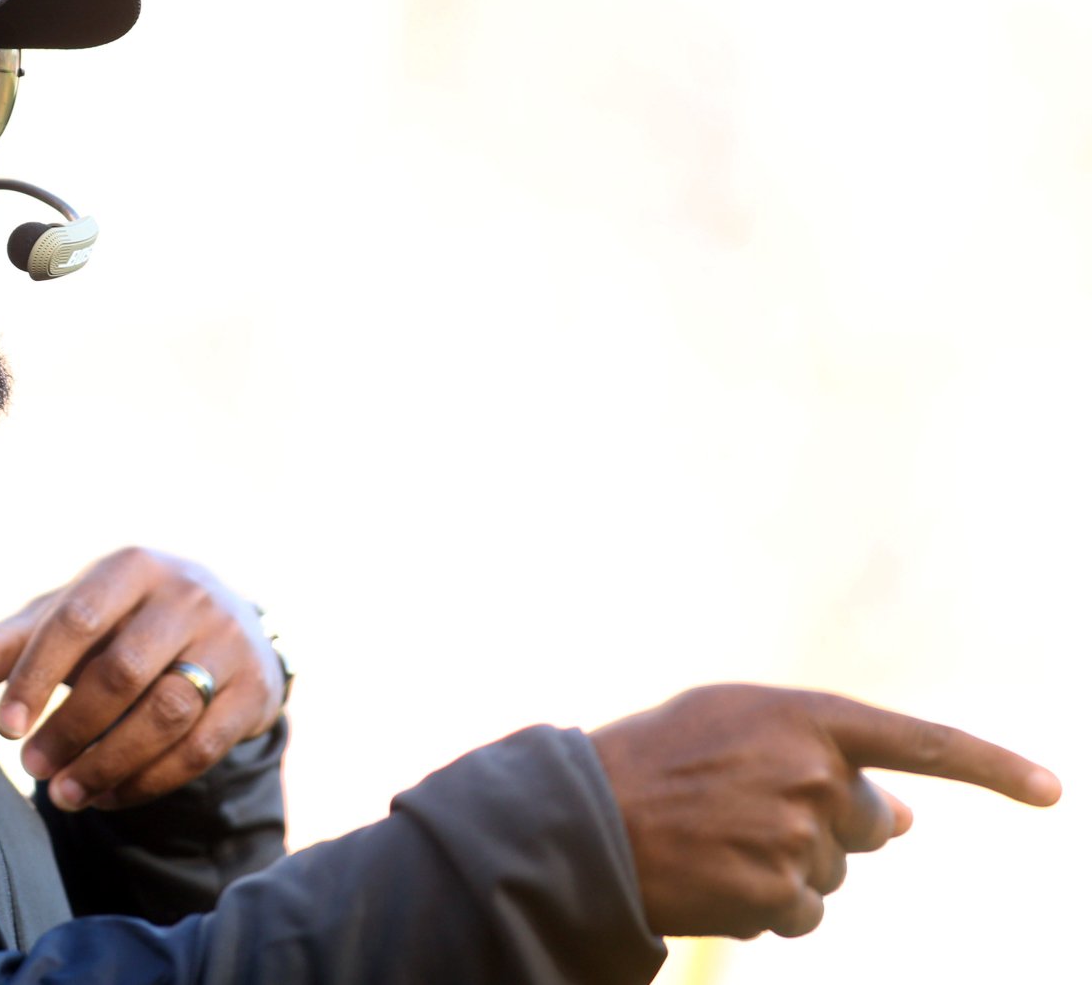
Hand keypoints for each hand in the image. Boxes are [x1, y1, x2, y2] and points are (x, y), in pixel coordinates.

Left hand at [0, 547, 285, 812]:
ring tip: (64, 794)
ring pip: (166, 714)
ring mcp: (228, 642)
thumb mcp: (72, 614)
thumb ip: (15, 640)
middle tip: (32, 766)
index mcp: (133, 567)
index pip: (77, 619)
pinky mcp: (254, 690)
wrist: (227, 621)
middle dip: (71, 728)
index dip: (37, 676)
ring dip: (108, 763)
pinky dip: (148, 781)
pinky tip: (108, 796)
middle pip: (123, 672)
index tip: (6, 727)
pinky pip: (200, 749)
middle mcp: (187, 596)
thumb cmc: (125, 619)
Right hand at [590, 684, 1061, 939]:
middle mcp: (812, 772)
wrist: (585, 818)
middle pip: (868, 822)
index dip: (993, 766)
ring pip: (832, 872)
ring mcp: (796, 835)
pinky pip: (803, 914)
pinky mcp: (774, 891)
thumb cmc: (657, 760)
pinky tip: (715, 877)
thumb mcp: (734, 727)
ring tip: (716, 841)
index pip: (921, 741)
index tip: (1053, 792)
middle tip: (747, 811)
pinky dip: (767, 905)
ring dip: (787, 867)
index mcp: (804, 716)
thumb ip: (820, 753)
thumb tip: (910, 817)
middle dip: (827, 825)